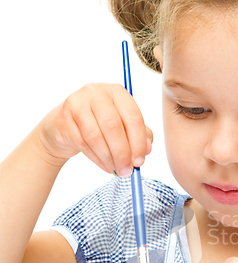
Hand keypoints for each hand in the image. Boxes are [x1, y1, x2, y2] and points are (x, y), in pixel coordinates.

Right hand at [36, 83, 152, 174]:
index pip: (133, 116)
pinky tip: (104, 166)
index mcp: (117, 91)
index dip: (138, 142)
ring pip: (97, 137)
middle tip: (128, 170)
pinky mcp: (64, 118)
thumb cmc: (99, 125)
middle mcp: (96, 92)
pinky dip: (97, 159)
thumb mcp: (122, 126)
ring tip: (116, 170)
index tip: (140, 161)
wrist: (64, 128)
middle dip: (123, 153)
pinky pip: (83, 144)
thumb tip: (147, 149)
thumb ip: (139, 134)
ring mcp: (78, 103)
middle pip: (113, 126)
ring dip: (109, 158)